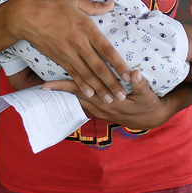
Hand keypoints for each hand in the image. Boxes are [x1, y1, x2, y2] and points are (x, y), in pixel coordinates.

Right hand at [5, 0, 131, 102]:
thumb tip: (112, 4)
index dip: (118, 64)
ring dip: (99, 88)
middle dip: (112, 83)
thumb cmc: (50, 5)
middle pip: (99, 67)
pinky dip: (82, 85)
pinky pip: (73, 74)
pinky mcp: (58, 58)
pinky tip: (90, 94)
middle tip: (122, 96)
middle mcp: (79, 43)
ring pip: (87, 74)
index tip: (128, 75)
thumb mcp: (73, 0)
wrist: (26, 16)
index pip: (106, 49)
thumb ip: (94, 5)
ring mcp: (68, 52)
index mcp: (86, 27)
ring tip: (109, 100)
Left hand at [43, 70, 190, 129]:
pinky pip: (84, 102)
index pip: (81, 91)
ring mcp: (100, 109)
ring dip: (65, 93)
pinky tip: (69, 90)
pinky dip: (75, 96)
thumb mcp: (148, 94)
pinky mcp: (102, 108)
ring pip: (78, 99)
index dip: (63, 87)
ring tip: (49, 87)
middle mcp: (99, 107)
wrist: (152, 118)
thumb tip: (133, 74)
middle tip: (39, 85)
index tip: (45, 84)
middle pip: (74, 96)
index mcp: (106, 102)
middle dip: (58, 91)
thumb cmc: (148, 104)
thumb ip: (140, 84)